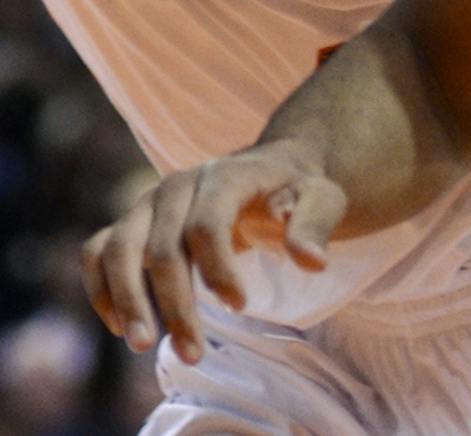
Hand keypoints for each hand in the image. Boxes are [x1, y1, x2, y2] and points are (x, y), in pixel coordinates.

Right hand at [79, 140, 346, 364]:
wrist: (270, 170)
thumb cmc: (297, 189)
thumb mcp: (322, 198)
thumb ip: (315, 224)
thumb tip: (311, 261)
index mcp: (223, 176)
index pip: (206, 224)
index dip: (219, 269)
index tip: (241, 305)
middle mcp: (177, 186)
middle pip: (161, 248)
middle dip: (175, 304)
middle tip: (193, 352)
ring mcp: (147, 204)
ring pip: (118, 250)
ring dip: (127, 302)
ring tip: (143, 345)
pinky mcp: (131, 223)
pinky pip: (97, 252)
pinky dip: (100, 288)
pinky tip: (119, 326)